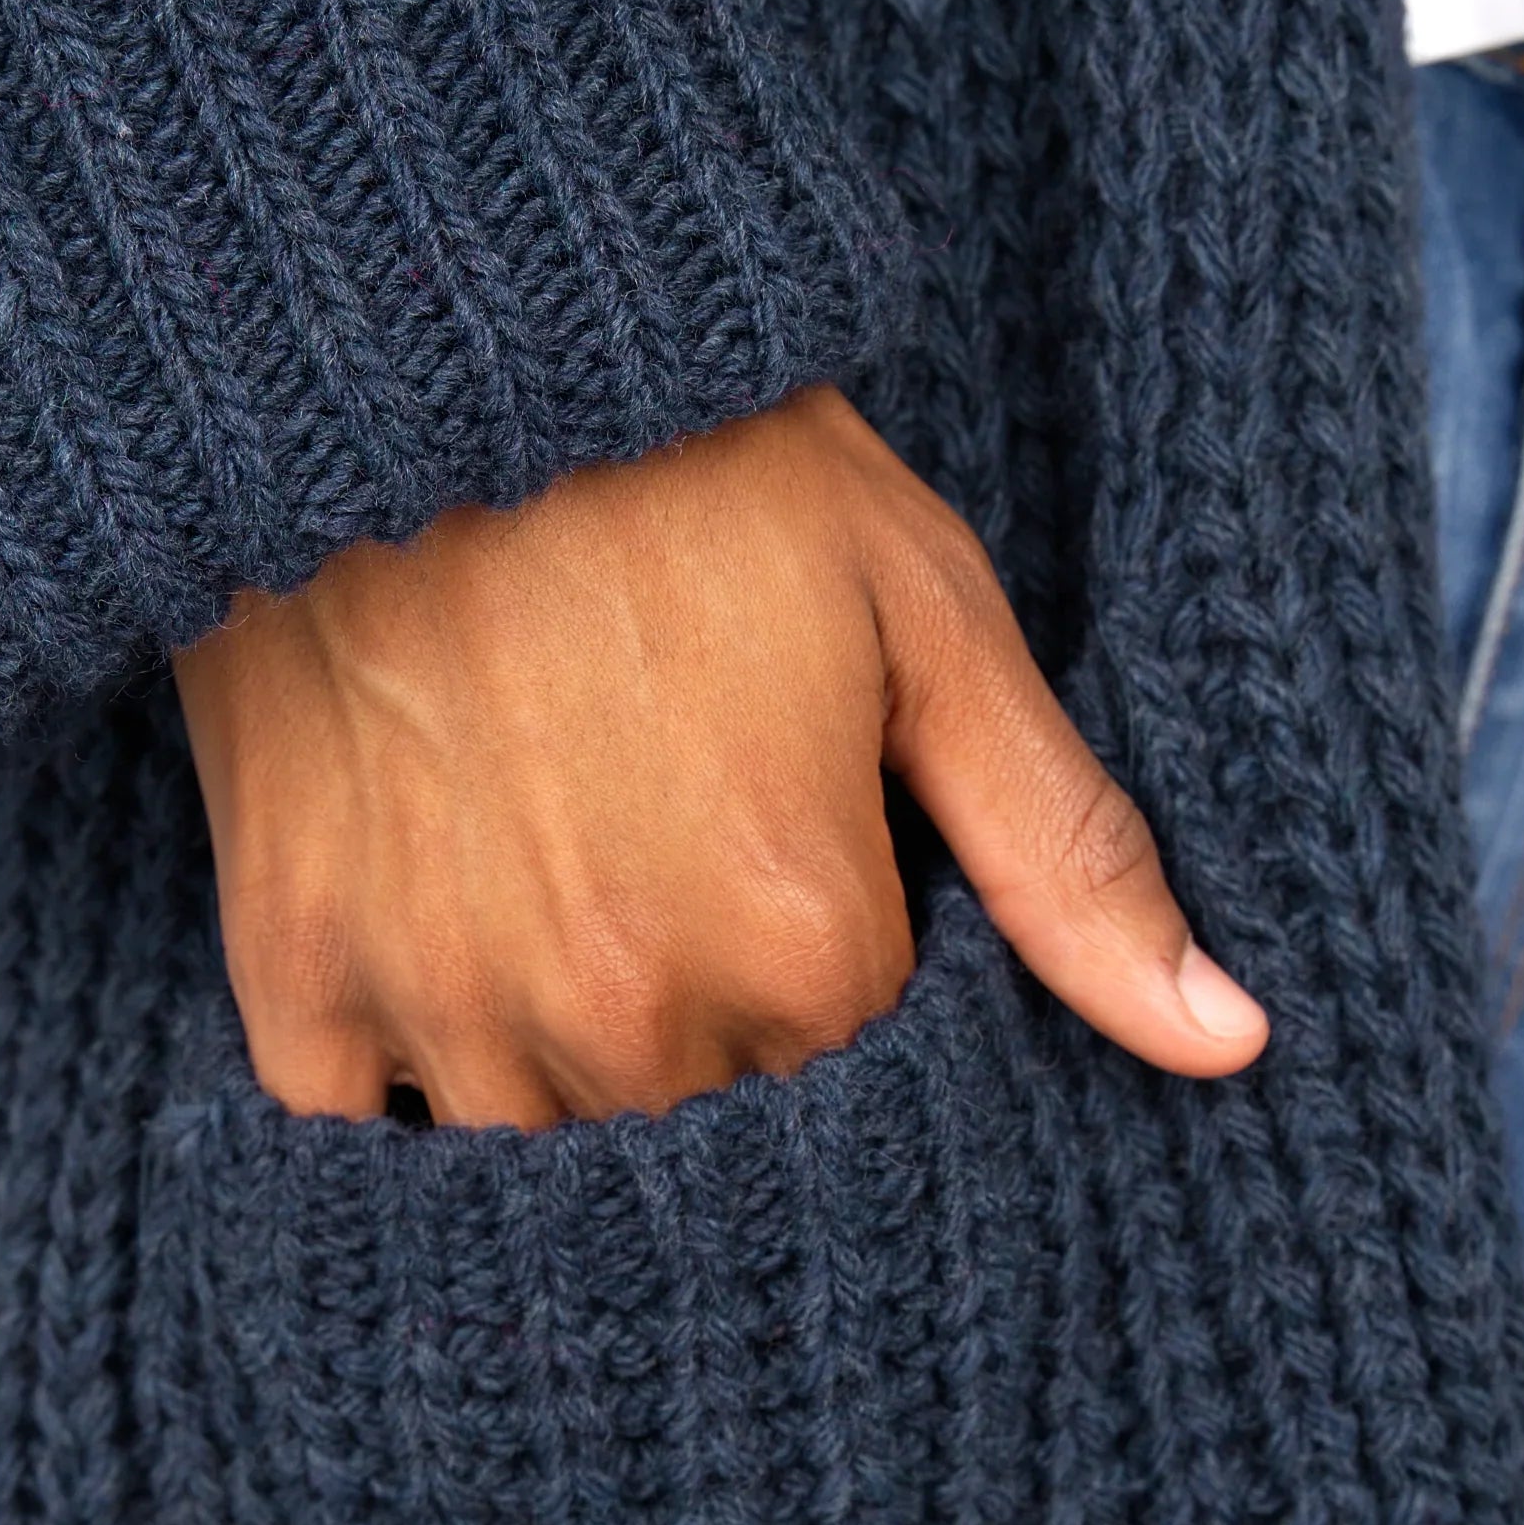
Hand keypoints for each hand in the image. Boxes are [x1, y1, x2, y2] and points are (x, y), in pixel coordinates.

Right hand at [172, 385, 1266, 1126]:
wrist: (416, 342)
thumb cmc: (694, 463)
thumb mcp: (928, 617)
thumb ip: (1067, 851)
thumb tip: (1229, 1042)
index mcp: (803, 941)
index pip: (873, 1106)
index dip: (861, 1027)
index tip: (826, 922)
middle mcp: (625, 1013)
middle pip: (711, 1160)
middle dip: (727, 1082)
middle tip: (690, 924)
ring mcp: (445, 1003)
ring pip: (539, 1181)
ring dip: (571, 1119)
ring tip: (572, 971)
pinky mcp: (294, 970)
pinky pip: (344, 1155)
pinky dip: (393, 1138)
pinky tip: (432, 1042)